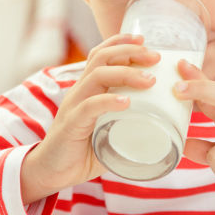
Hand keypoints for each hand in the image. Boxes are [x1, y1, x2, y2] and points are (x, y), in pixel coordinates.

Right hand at [21, 34, 159, 202]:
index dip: (120, 43)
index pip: (100, 55)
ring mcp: (73, 106)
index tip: (144, 41)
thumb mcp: (109, 132)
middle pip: (101, 58)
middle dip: (130, 52)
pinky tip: (127, 102)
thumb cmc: (82, 152)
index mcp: (87, 89)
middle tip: (156, 57)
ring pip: (97, 76)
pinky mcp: (71, 125)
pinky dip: (110, 101)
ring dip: (126, 74)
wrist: (51, 173)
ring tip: (150, 80)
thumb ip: (129, 125)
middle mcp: (79, 91)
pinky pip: (89, 106)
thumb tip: (163, 127)